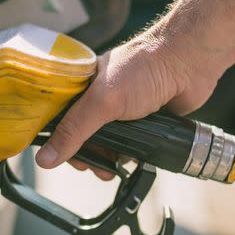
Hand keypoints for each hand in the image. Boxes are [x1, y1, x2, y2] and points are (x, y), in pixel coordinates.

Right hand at [35, 31, 224, 177]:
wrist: (189, 64)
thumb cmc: (145, 67)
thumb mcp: (103, 101)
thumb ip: (74, 131)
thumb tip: (45, 157)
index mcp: (84, 85)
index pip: (59, 118)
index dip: (57, 139)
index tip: (59, 158)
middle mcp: (101, 97)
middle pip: (82, 134)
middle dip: (85, 155)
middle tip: (91, 168)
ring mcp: (122, 110)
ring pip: (106, 142)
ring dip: (107, 159)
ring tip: (110, 170)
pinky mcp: (143, 120)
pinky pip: (128, 144)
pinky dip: (127, 155)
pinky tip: (130, 161)